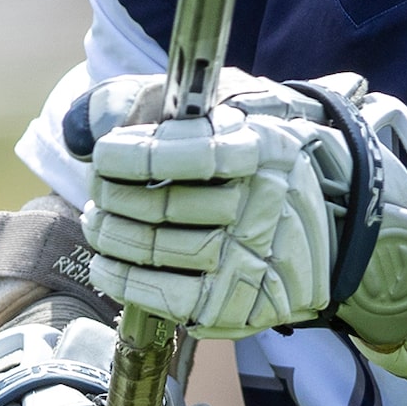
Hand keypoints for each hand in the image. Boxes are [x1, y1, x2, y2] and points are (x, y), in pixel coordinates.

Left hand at [75, 72, 350, 338]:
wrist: (325, 223)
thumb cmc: (253, 163)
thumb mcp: (221, 115)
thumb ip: (153, 103)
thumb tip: (81, 126)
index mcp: (262, 149)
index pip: (194, 154)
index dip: (138, 156)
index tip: (105, 154)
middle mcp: (263, 206)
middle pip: (167, 208)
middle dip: (113, 199)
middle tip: (95, 191)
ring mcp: (252, 258)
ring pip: (161, 251)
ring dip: (112, 237)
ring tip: (96, 222)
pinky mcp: (241, 302)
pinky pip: (169, 297)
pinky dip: (125, 281)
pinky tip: (106, 265)